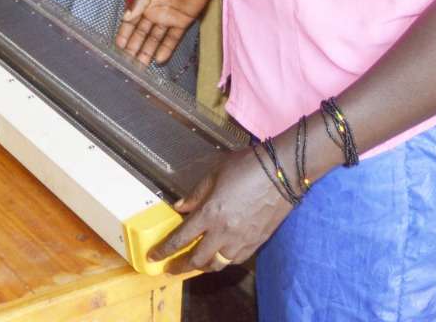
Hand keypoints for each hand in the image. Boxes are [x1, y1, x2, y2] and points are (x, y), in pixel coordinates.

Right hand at [115, 0, 221, 66]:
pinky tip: (159, 60)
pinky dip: (166, 49)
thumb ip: (140, 0)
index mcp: (144, 0)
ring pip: (155, 38)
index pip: (131, 21)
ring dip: (148, 51)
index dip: (125, 33)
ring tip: (141, 66)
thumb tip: (125, 17)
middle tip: (128, 63)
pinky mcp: (182, 22)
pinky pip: (172, 39)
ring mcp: (168, 17)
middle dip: (134, 47)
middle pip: (142, 33)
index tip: (118, 47)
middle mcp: (154, 11)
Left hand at [152, 147, 293, 272]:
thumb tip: (180, 208)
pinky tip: (219, 258)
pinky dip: (223, 262)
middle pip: (197, 259)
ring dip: (202, 267)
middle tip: (170, 268)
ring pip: (217, 265)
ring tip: (193, 266)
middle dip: (181, 266)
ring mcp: (241, 241)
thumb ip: (195, 194)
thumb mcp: (214, 174)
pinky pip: (235, 261)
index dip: (165, 250)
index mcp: (210, 213)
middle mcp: (223, 232)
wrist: (281, 174)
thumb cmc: (246, 167)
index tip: (153, 257)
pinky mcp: (256, 243)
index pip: (181, 238)